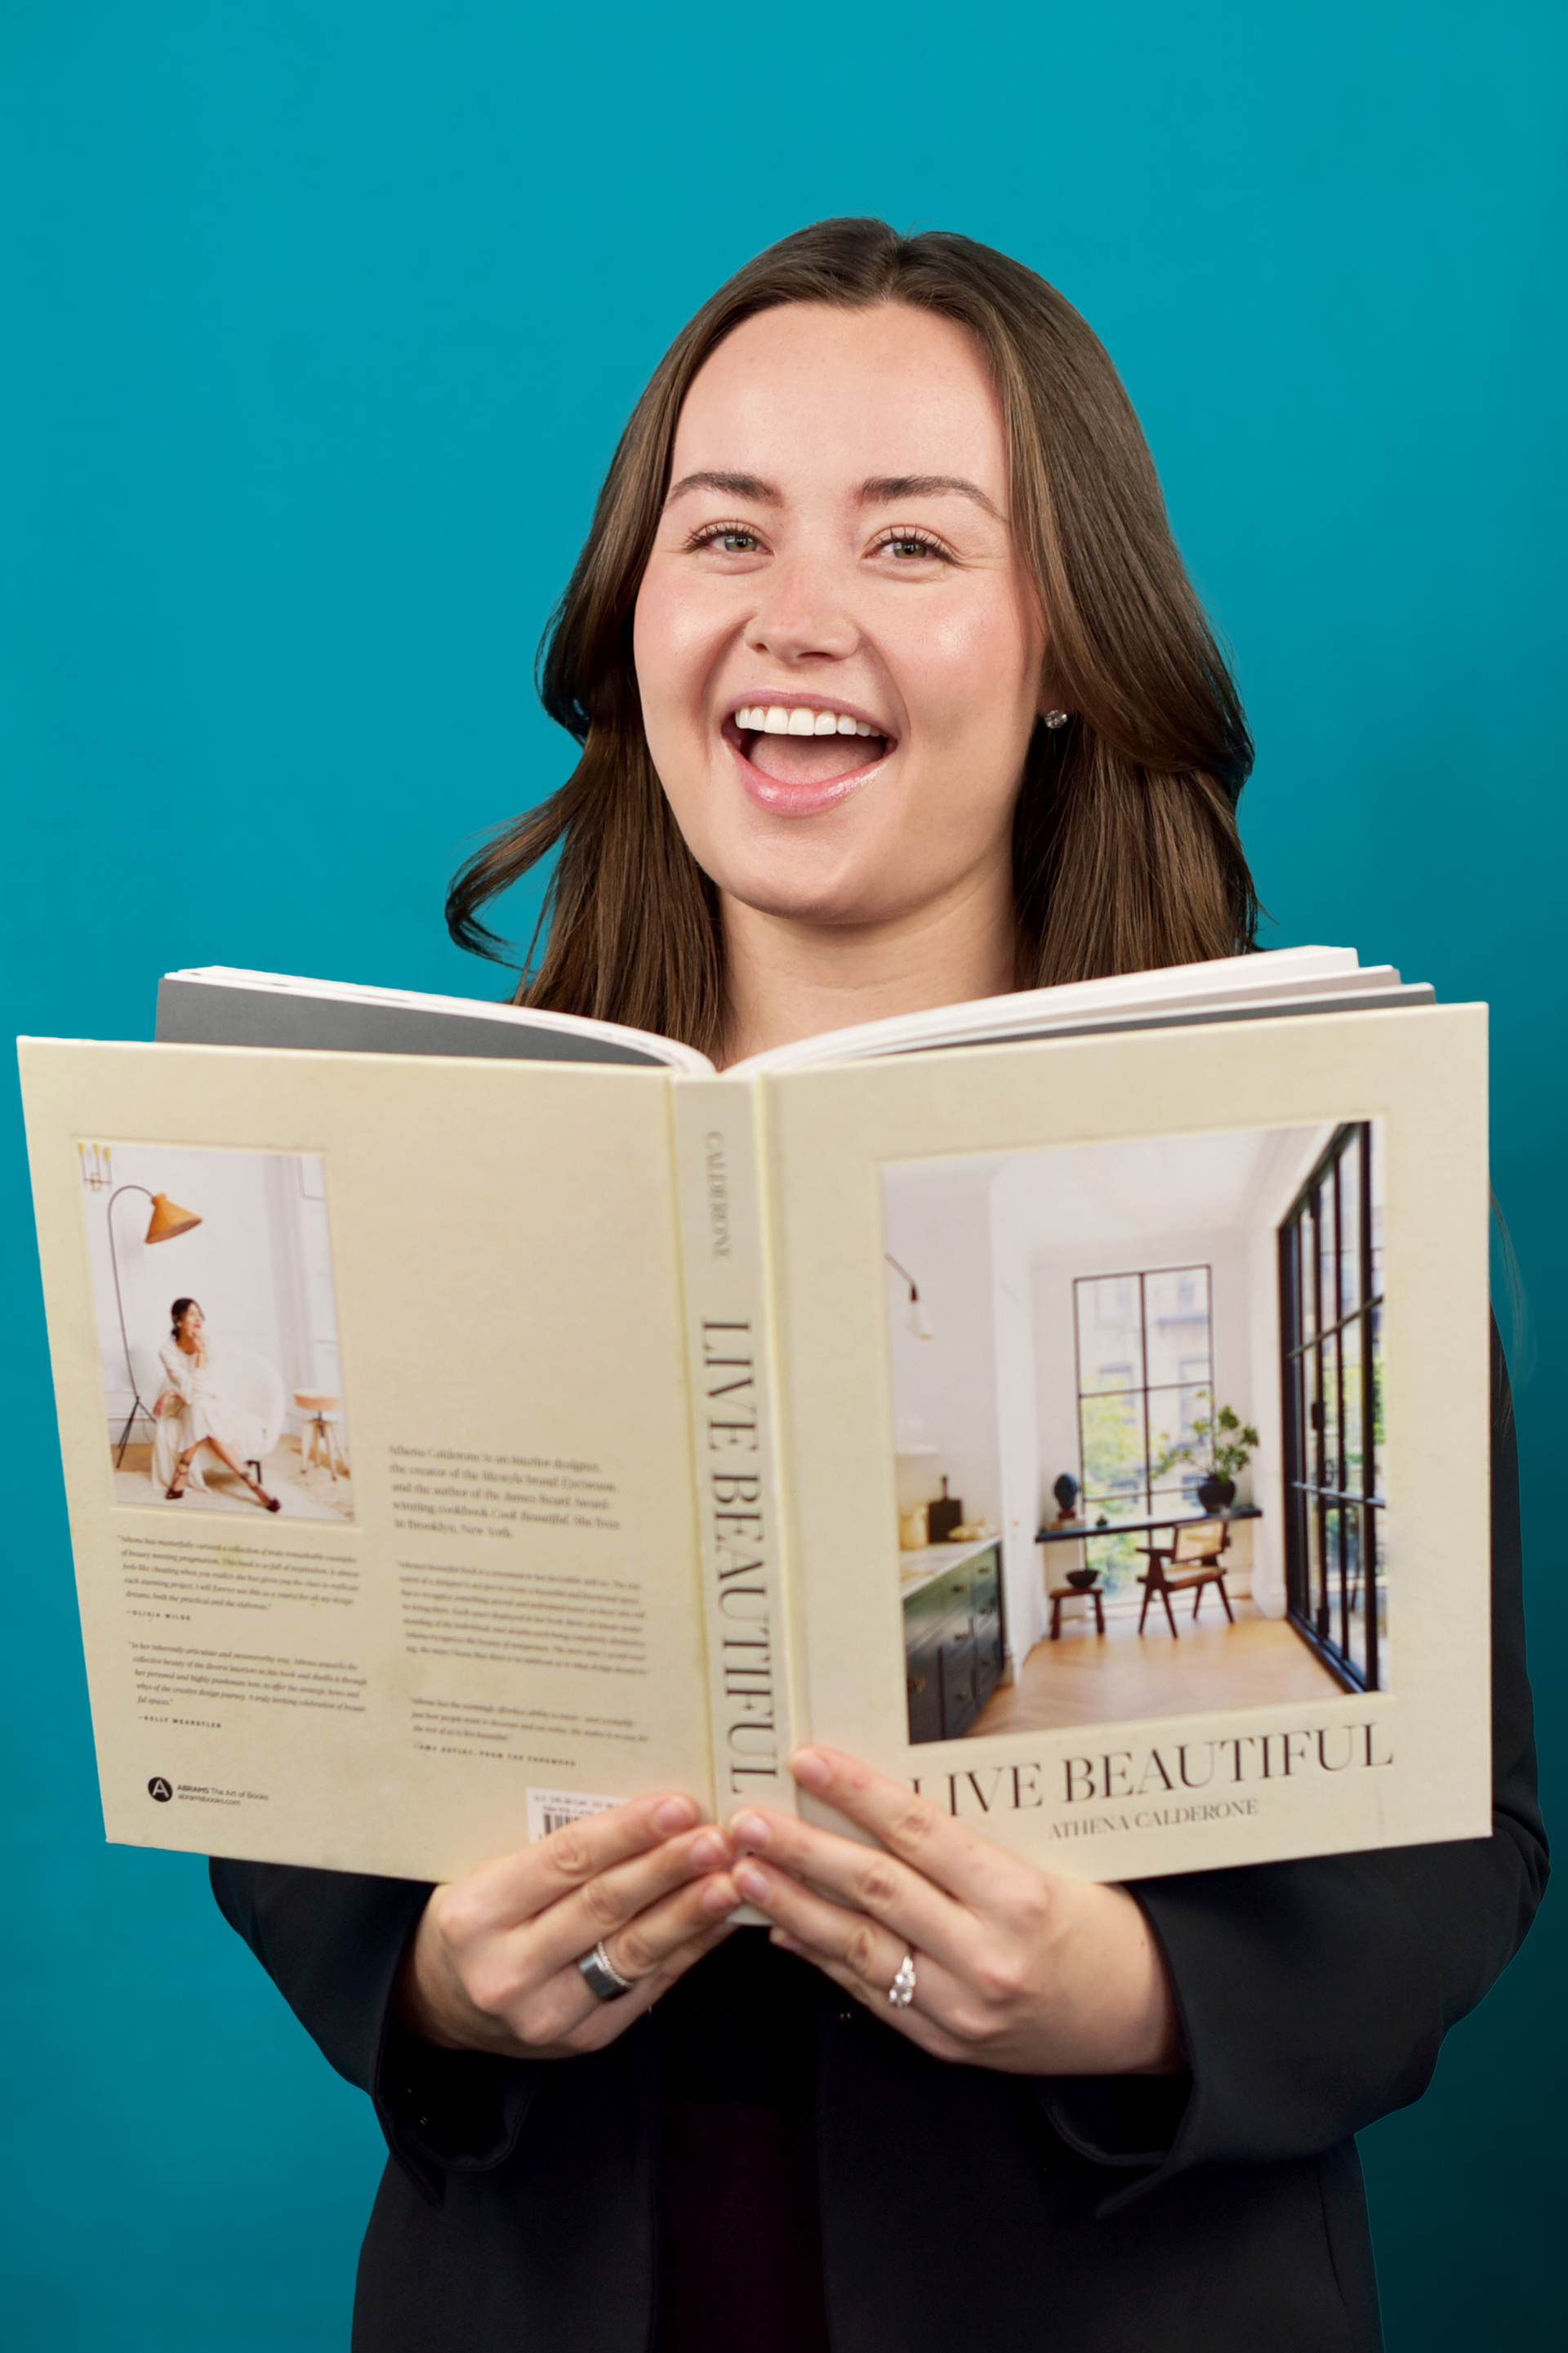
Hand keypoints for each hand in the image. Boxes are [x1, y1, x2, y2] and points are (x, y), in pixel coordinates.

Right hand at [399, 1792, 739, 2059]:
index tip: (678, 1806)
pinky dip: (687, 1948)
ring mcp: (546, 2013)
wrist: (447, 2004)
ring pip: (632, 1952)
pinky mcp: (584, 2038)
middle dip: (668, 1868)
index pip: (564, 1863)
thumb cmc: (478, 1920)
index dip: (627, 1833)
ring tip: (731, 1879)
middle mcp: (507, 1970)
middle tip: (717, 1837)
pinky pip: (648, 1986)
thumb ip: (554, 1849)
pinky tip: (717, 1919)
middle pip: (603, 1907)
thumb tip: (646, 1811)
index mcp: (476, 1914)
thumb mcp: (489, 1873)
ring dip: (689, 1912)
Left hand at [728, 1747, 1182, 2076]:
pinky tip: (782, 1928)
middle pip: (874, 1889)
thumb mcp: (1052, 1864)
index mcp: (1019, 1897)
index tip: (808, 1762)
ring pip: (857, 1946)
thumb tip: (885, 1807)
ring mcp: (961, 2008)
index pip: (920, 1833)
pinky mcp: (945, 2042)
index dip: (857, 1794)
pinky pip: (868, 1992)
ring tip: (741, 1872)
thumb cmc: (1102, 1924)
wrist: (1144, 2016)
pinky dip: (820, 1957)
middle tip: (745, 1819)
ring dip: (791, 1905)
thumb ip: (972, 1842)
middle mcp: (986, 1955)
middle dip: (800, 1850)